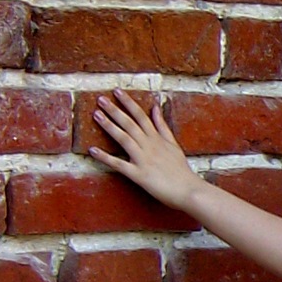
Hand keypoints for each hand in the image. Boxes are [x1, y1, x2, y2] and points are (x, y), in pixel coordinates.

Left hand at [90, 89, 200, 213]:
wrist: (189, 190)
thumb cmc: (181, 170)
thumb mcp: (173, 144)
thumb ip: (162, 126)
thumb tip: (155, 108)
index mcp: (157, 138)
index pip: (141, 116)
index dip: (128, 103)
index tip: (117, 91)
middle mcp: (149, 145)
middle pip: (130, 124)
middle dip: (115, 110)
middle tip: (100, 99)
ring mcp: (143, 159)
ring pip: (124, 138)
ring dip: (109, 126)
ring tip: (96, 115)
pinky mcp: (139, 175)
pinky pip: (119, 165)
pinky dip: (105, 158)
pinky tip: (93, 150)